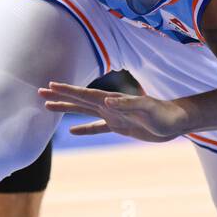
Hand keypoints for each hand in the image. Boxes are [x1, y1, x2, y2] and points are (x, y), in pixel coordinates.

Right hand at [38, 81, 187, 142]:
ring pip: (84, 112)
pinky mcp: (120, 126)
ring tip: (48, 107)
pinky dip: (85, 129)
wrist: (176, 121)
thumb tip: (106, 101)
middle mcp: (110, 106)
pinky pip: (97, 128)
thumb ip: (128, 104)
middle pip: (79, 100)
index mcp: (113, 100)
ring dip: (67, 109)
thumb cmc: (164, 114)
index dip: (68, 90)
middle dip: (60, 96)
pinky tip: (72, 130)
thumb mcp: (147, 109)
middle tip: (39, 93)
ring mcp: (113, 116)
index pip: (86, 95)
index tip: (50, 86)